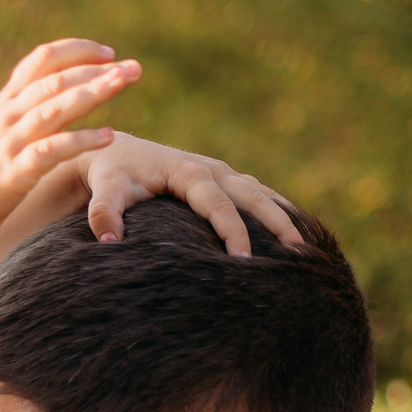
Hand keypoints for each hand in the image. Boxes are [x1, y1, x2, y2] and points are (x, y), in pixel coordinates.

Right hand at [0, 40, 141, 239]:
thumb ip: (14, 111)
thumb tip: (41, 96)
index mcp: (3, 102)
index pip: (41, 60)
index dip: (76, 50)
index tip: (106, 52)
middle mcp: (7, 116)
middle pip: (56, 80)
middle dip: (97, 70)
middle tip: (134, 68)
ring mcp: (9, 142)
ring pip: (56, 108)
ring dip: (94, 92)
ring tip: (125, 83)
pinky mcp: (14, 172)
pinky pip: (52, 150)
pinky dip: (81, 141)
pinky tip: (108, 137)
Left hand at [73, 136, 300, 254]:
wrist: (116, 152)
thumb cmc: (111, 174)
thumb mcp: (105, 191)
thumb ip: (104, 212)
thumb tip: (110, 242)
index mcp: (188, 171)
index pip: (218, 204)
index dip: (233, 230)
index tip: (243, 259)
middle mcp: (211, 169)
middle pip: (253, 195)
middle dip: (277, 223)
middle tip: (299, 254)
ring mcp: (220, 173)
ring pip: (260, 194)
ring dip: (284, 216)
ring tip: (307, 248)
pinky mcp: (222, 180)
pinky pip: (256, 194)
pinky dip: (275, 210)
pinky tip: (290, 233)